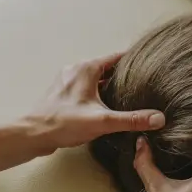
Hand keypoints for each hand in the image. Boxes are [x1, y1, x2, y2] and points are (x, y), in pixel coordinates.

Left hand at [32, 54, 164, 151]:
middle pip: (106, 67)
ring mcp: (67, 80)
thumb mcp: (103, 121)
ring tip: (127, 95)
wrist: (33, 134)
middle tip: (143, 84)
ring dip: (109, 84)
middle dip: (124, 75)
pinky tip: (104, 105)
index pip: (117, 57)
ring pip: (95, 77)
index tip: (151, 65)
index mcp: (87, 68)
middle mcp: (76, 69)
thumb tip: (158, 118)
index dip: (135, 61)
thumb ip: (132, 119)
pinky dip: (96, 92)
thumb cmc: (64, 123)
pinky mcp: (61, 92)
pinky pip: (84, 86)